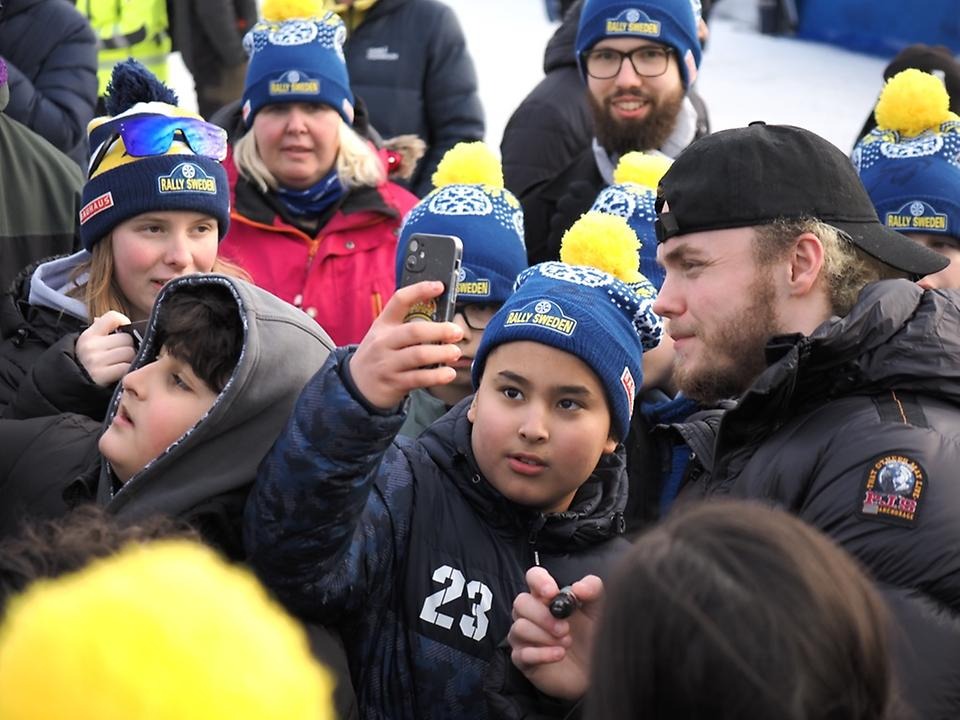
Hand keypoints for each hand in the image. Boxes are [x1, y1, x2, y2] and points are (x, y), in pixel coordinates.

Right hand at [75, 311, 136, 386]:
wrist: (70, 387)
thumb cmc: (87, 364)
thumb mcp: (90, 345)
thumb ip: (104, 332)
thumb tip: (124, 322)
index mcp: (89, 335)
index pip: (113, 317)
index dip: (124, 322)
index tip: (123, 332)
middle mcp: (90, 346)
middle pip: (127, 339)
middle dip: (128, 347)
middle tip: (120, 356)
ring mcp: (95, 360)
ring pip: (129, 353)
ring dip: (129, 360)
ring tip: (119, 365)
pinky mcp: (101, 375)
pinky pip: (126, 367)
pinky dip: (126, 371)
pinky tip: (119, 374)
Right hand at [349, 281, 462, 409]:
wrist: (356, 386)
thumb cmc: (379, 355)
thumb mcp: (384, 335)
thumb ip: (407, 327)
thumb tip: (443, 320)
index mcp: (383, 324)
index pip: (400, 300)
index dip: (420, 290)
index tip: (439, 286)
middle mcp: (384, 342)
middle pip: (414, 331)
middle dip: (440, 330)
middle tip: (457, 332)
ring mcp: (388, 363)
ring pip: (418, 355)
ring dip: (442, 353)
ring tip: (456, 352)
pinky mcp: (394, 383)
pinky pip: (419, 378)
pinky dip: (437, 376)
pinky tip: (449, 373)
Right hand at [508, 566, 603, 700]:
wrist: (595, 669)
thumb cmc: (592, 635)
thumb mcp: (598, 609)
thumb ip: (593, 590)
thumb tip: (578, 587)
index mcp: (546, 597)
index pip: (533, 577)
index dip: (539, 581)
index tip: (552, 593)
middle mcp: (531, 613)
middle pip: (521, 602)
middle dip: (543, 615)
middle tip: (565, 628)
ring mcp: (524, 637)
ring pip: (519, 627)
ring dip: (545, 636)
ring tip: (566, 643)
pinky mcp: (523, 660)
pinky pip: (522, 653)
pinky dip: (542, 654)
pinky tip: (560, 655)